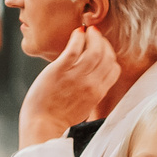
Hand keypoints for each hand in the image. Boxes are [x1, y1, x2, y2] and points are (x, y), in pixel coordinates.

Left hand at [19, 25, 121, 146]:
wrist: (42, 126)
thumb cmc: (59, 119)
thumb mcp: (84, 108)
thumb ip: (91, 93)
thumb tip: (92, 83)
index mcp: (98, 93)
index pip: (114, 68)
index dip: (110, 55)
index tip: (102, 50)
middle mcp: (91, 84)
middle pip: (107, 56)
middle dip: (103, 42)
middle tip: (95, 35)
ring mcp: (76, 76)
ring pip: (94, 49)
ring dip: (93, 36)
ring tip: (88, 30)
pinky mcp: (60, 70)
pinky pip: (75, 48)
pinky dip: (78, 37)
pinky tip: (77, 33)